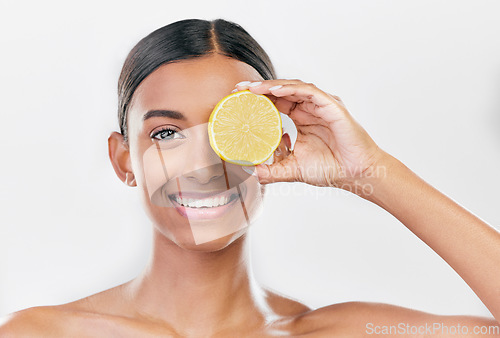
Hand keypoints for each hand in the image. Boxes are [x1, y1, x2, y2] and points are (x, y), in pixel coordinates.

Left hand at [235, 79, 383, 189]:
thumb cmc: (330, 168)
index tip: (237, 101)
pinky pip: (309, 92)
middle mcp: (309, 109)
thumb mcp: (292, 169)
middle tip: (238, 90)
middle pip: (281, 92)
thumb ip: (272, 170)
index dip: (256, 100)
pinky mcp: (331, 106)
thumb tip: (251, 172)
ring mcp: (320, 106)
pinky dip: (292, 89)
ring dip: (272, 86)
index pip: (275, 104)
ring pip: (293, 88)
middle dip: (259, 89)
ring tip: (252, 88)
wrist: (355, 174)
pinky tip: (276, 90)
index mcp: (300, 120)